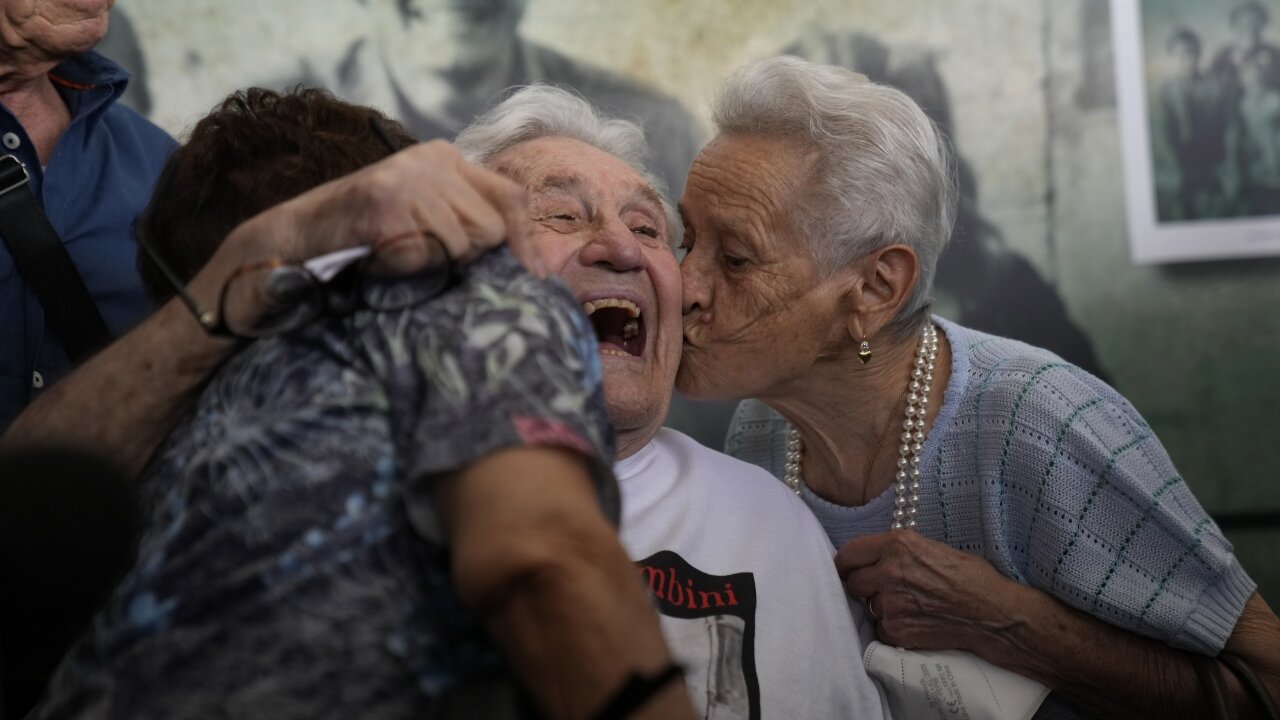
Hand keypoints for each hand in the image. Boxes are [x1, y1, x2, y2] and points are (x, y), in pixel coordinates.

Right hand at [224, 139, 544, 278]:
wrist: (294, 240)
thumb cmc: (366, 239)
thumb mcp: (424, 216)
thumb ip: (469, 221)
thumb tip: (535, 265)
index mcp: (444, 157)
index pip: (511, 198)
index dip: (522, 242)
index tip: (532, 278)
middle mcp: (430, 160)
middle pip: (492, 228)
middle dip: (469, 257)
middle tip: (427, 259)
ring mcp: (407, 180)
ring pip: (464, 245)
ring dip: (436, 265)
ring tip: (398, 256)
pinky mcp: (386, 205)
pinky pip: (429, 256)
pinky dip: (409, 270)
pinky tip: (382, 259)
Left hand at [835, 530, 1020, 651]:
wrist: (994, 613)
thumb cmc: (971, 577)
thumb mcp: (932, 548)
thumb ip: (899, 552)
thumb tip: (875, 559)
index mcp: (897, 544)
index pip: (848, 554)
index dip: (846, 564)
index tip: (846, 570)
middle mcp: (889, 571)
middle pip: (853, 583)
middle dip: (865, 587)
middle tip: (885, 591)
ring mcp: (891, 603)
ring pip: (868, 607)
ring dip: (881, 609)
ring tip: (910, 607)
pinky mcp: (897, 630)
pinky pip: (881, 630)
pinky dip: (893, 629)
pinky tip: (915, 623)